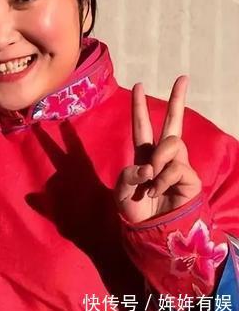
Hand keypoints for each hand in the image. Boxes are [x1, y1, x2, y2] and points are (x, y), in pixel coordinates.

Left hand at [115, 76, 201, 222]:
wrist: (150, 232)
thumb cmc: (135, 211)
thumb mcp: (120, 191)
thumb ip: (128, 175)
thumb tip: (148, 167)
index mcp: (143, 155)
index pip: (141, 125)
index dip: (139, 106)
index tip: (138, 85)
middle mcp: (162, 157)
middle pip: (172, 123)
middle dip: (177, 100)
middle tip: (183, 78)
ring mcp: (177, 165)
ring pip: (171, 143)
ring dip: (158, 159)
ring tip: (152, 181)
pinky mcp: (189, 177)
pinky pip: (175, 166)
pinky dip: (163, 178)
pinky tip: (158, 191)